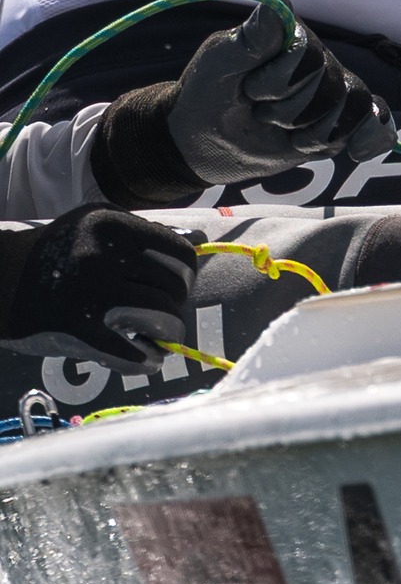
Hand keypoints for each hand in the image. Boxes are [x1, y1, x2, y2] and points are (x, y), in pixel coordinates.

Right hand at [0, 205, 195, 368]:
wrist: (2, 280)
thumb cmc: (56, 250)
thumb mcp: (95, 223)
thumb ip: (143, 231)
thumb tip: (198, 239)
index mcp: (112, 226)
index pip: (179, 253)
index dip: (185, 273)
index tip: (176, 284)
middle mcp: (104, 257)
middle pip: (173, 288)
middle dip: (176, 305)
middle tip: (165, 313)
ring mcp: (92, 295)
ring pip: (161, 319)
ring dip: (169, 335)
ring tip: (163, 339)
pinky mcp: (79, 331)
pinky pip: (132, 353)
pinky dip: (147, 361)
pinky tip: (147, 359)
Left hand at [92, 4, 396, 204]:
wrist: (205, 138)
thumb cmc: (208, 91)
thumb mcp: (221, 63)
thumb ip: (252, 38)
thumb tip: (278, 4)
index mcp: (294, 37)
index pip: (310, 57)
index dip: (279, 82)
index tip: (247, 91)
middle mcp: (320, 60)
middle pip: (333, 89)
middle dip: (290, 113)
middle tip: (259, 114)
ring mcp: (333, 92)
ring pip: (357, 109)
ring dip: (316, 134)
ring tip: (286, 136)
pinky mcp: (340, 124)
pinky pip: (379, 126)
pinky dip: (374, 138)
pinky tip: (356, 152)